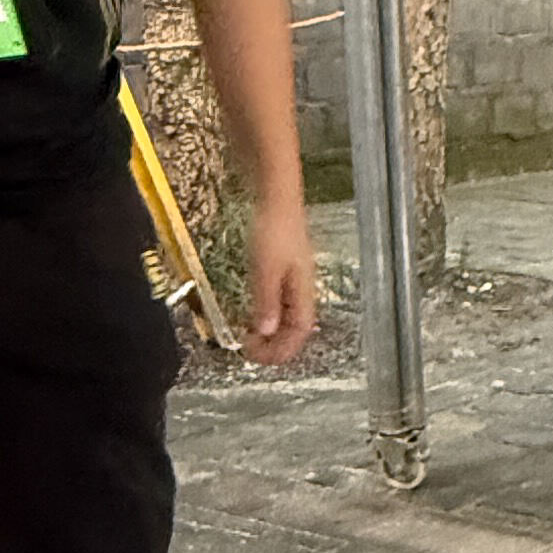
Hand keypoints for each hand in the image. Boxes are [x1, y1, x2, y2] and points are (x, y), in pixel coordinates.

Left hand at [240, 194, 317, 365]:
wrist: (276, 196)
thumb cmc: (274, 228)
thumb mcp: (266, 268)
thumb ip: (266, 301)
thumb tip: (266, 331)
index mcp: (303, 289)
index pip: (300, 331)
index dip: (282, 349)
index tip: (257, 356)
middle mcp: (302, 287)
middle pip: (295, 328)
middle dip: (275, 345)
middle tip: (250, 352)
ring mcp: (293, 277)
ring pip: (286, 316)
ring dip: (270, 331)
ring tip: (249, 337)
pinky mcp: (282, 268)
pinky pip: (279, 302)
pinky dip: (266, 314)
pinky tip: (253, 312)